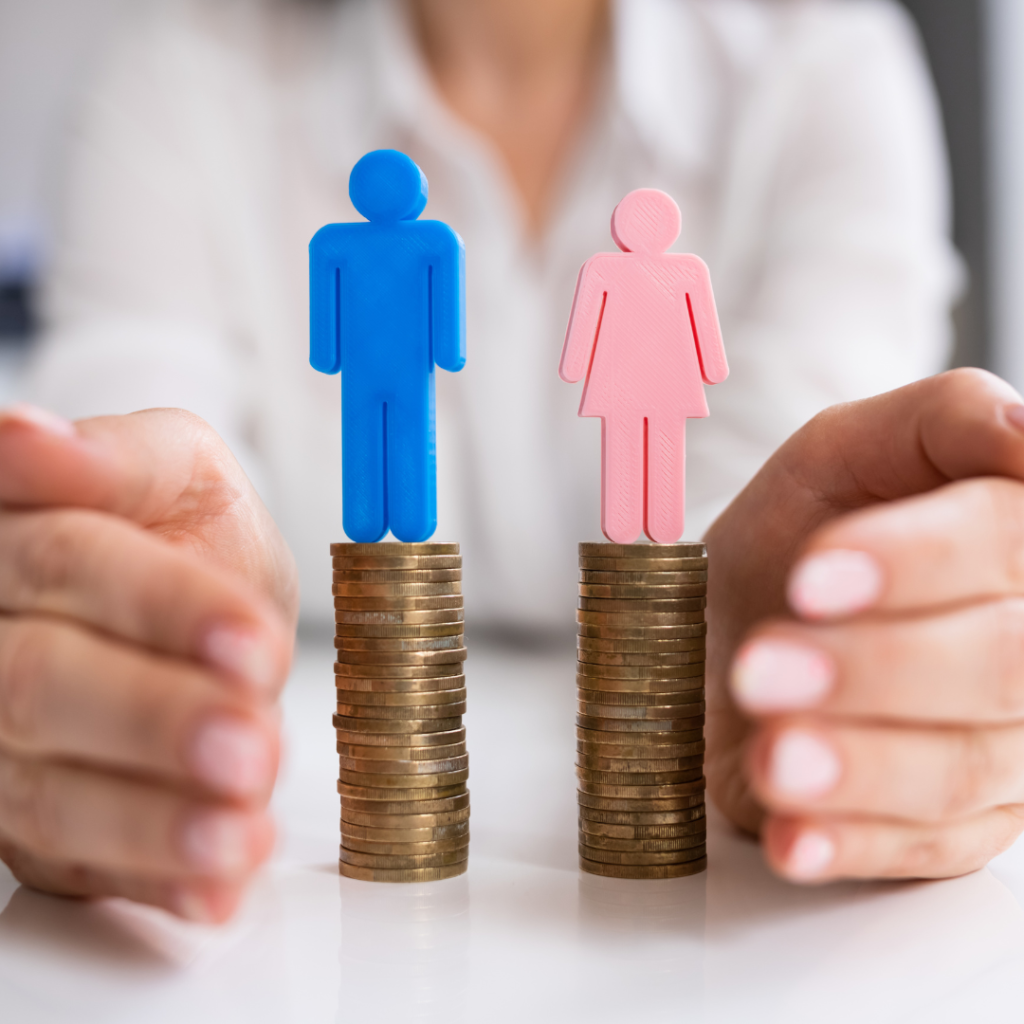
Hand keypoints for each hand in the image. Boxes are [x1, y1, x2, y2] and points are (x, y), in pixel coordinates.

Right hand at [0, 405, 297, 920]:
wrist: (195, 597)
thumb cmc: (181, 525)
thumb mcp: (175, 466)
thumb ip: (115, 459)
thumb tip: (29, 437)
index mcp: (17, 539)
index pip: (71, 565)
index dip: (161, 606)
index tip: (252, 639)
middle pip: (43, 685)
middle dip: (154, 720)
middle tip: (249, 746)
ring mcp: (6, 745)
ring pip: (49, 791)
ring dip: (152, 821)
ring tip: (239, 834)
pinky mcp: (40, 824)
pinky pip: (85, 863)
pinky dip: (156, 882)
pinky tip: (218, 890)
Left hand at [705, 369, 1023, 881]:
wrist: (734, 623)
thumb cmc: (795, 534)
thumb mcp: (846, 449)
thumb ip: (943, 419)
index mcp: (1012, 541)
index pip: (1007, 545)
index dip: (918, 561)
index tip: (813, 578)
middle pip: (1003, 665)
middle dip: (876, 667)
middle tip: (762, 667)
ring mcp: (1004, 749)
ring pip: (965, 768)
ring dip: (860, 765)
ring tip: (771, 752)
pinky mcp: (952, 826)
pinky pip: (921, 847)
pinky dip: (852, 842)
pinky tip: (795, 835)